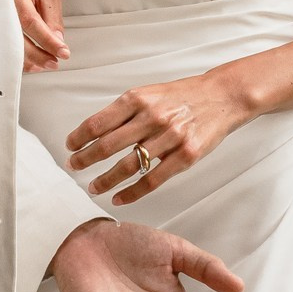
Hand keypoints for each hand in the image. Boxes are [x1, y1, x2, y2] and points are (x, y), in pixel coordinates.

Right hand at [8, 0, 67, 72]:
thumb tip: (57, 40)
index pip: (31, 21)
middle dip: (39, 55)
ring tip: (47, 63)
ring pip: (10, 47)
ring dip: (30, 60)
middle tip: (55, 62)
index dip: (47, 39)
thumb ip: (52, 15)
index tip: (63, 52)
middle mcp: (0, 7)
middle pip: (17, 39)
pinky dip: (20, 59)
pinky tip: (33, 63)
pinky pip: (5, 48)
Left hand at [66, 70, 251, 205]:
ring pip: (128, 165)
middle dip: (85, 159)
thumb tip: (95, 132)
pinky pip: (152, 180)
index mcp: (139, 98)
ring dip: (105, 180)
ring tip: (93, 187)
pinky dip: (132, 192)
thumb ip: (125, 111)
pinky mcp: (186, 156)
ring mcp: (170, 137)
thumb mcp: (150, 93)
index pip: (99, 122)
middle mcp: (152, 117)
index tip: (70, 146)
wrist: (221, 96)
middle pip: (108, 145)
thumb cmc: (182, 96)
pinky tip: (119, 198)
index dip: (80, 137)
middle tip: (74, 167)